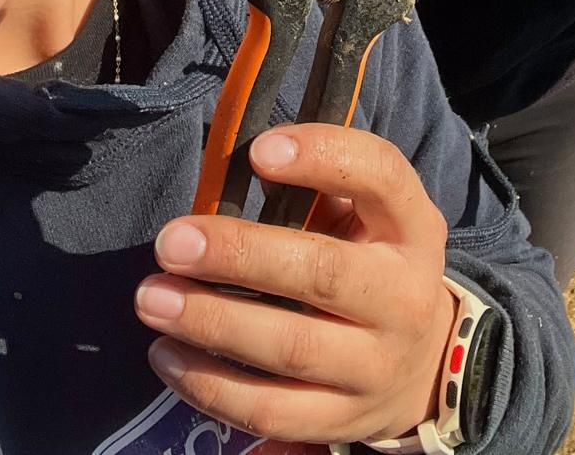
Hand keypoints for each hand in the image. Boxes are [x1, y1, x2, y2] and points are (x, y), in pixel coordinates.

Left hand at [136, 125, 456, 447]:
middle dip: (239, 255)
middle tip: (171, 241)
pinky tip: (166, 354)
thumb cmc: (370, 262)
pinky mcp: (343, 422)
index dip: (321, 157)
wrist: (422, 362)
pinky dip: (211, 386)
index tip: (259, 152)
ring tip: (152, 298)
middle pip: (322, 273)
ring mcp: (377, 367)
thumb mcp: (361, 215)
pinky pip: (271, 412)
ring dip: (212, 322)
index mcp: (411, 226)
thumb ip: (310, 187)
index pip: (380, 176)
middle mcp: (405, 297)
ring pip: (290, 348)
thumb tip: (234, 167)